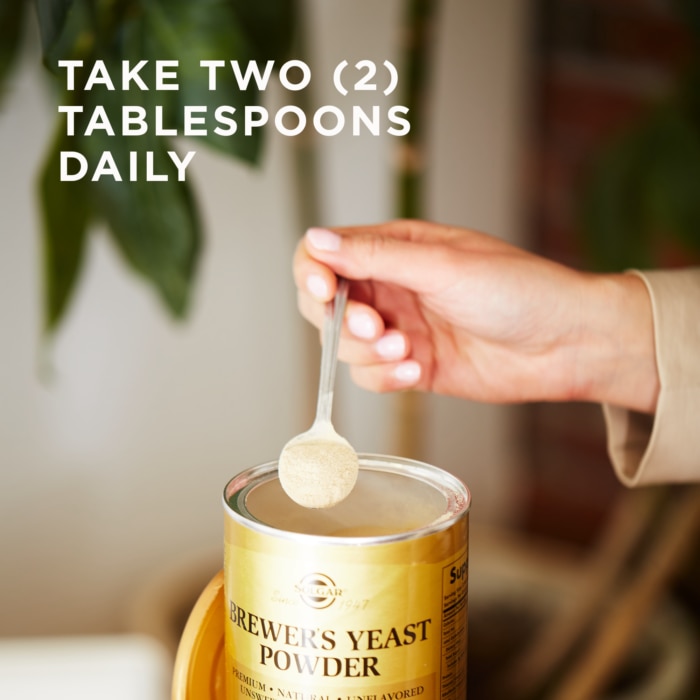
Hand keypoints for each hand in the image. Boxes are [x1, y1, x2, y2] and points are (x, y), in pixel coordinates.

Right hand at [293, 220, 658, 412]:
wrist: (563, 343)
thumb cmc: (518, 289)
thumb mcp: (442, 265)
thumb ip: (375, 256)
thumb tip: (316, 240)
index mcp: (395, 248)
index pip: (326, 254)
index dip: (313, 270)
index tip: (322, 289)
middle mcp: (390, 287)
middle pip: (325, 304)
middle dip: (341, 321)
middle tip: (373, 327)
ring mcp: (398, 328)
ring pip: (343, 346)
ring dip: (366, 352)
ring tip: (405, 350)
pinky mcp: (410, 365)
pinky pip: (371, 376)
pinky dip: (385, 377)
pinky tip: (415, 369)